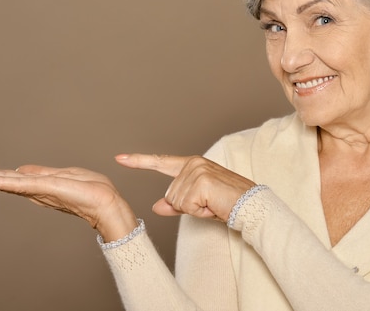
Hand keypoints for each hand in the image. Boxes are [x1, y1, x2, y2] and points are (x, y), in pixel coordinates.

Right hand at [0, 161, 137, 241]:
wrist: (106, 202)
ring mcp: (39, 190)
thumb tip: (20, 170)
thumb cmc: (91, 190)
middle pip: (2, 179)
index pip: (9, 177)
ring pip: (7, 181)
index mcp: (38, 184)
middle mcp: (35, 189)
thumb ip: (40, 174)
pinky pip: (22, 185)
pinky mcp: (46, 189)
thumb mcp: (63, 175)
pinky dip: (5, 182)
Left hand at [116, 154, 254, 221]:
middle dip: (188, 206)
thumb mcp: (198, 203)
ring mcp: (197, 171)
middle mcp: (193, 163)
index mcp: (191, 164)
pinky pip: (186, 206)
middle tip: (209, 203)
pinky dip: (200, 212)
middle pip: (170, 195)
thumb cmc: (227, 203)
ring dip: (195, 210)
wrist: (250, 205)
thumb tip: (156, 206)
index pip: (161, 162)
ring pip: (177, 202)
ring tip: (213, 203)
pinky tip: (213, 205)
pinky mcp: (201, 182)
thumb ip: (175, 204)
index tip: (119, 158)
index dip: (139, 161)